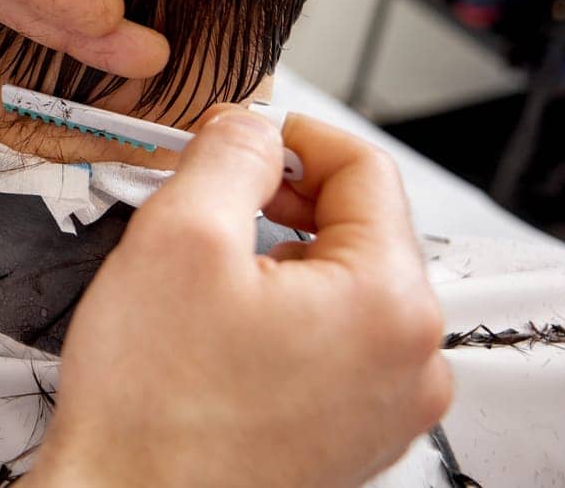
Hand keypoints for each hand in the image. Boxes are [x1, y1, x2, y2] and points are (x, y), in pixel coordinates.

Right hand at [25, 108, 448, 487]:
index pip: (366, 169)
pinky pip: (331, 345)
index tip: (242, 136)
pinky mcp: (350, 438)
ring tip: (204, 278)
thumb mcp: (179, 234)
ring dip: (280, 261)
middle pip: (359, 230)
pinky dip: (282, 318)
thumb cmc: (153, 404)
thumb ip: (229, 154)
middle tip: (207, 202)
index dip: (295, 136)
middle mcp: (410, 362)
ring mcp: (385, 409)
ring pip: (342, 288)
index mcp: (390, 303)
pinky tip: (218, 331)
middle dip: (282, 202)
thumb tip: (253, 126)